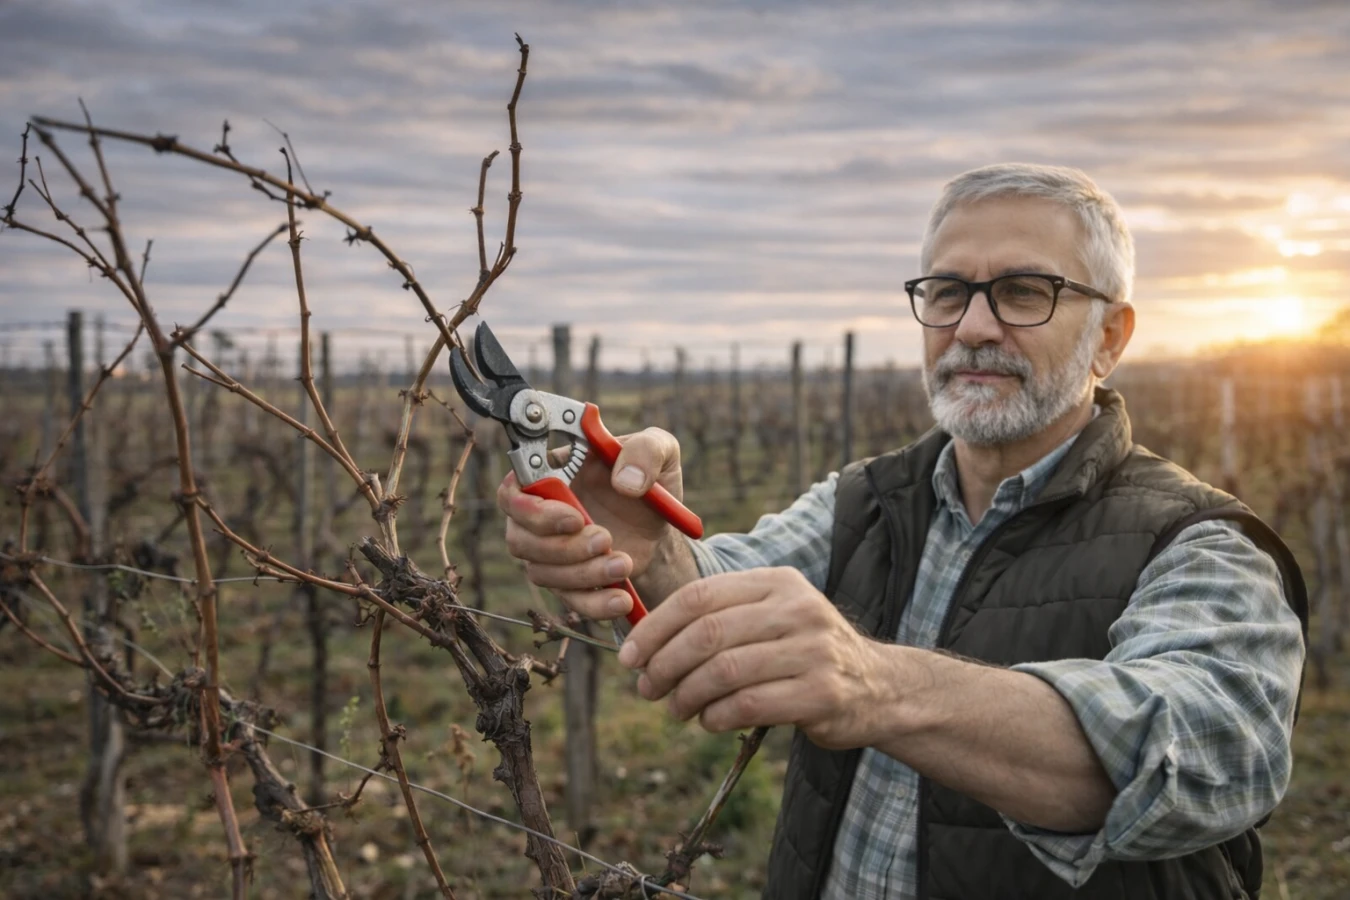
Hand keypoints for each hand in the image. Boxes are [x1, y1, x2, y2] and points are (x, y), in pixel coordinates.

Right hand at [497, 427, 685, 620]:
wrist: (664, 522)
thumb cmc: (650, 477)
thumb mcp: (660, 449)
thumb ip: (645, 451)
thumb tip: (625, 482)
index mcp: (551, 474)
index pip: (511, 493)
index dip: (530, 509)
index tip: (574, 516)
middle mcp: (541, 514)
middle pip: (520, 539)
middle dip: (563, 546)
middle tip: (605, 538)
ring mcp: (551, 551)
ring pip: (542, 572)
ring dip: (582, 572)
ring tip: (624, 563)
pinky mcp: (570, 581)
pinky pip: (569, 600)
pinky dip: (595, 603)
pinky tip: (622, 598)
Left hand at [616, 567, 897, 748]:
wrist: (879, 687)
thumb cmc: (804, 653)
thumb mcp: (771, 618)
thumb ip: (719, 619)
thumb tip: (642, 641)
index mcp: (776, 583)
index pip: (699, 596)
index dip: (655, 627)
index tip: (629, 656)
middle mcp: (797, 608)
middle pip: (707, 633)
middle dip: (664, 664)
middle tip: (646, 688)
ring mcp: (814, 650)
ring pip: (724, 671)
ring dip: (686, 695)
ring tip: (676, 709)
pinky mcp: (822, 693)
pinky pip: (747, 705)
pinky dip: (715, 717)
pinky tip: (709, 721)